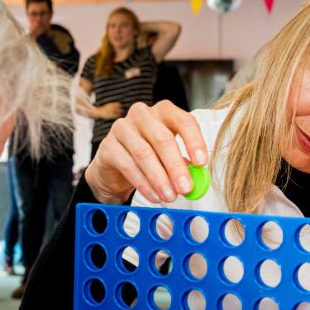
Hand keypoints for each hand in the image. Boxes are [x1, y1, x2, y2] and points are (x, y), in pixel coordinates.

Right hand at [85, 100, 207, 204]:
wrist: (115, 169)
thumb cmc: (148, 158)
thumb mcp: (169, 159)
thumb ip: (184, 165)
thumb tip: (198, 178)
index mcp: (163, 112)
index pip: (183, 120)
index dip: (194, 141)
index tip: (201, 163)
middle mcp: (142, 115)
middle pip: (162, 138)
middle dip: (176, 166)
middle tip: (186, 188)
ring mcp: (122, 128)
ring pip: (144, 153)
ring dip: (159, 179)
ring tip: (170, 196)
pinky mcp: (107, 146)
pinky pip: (128, 165)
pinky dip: (143, 184)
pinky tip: (154, 196)